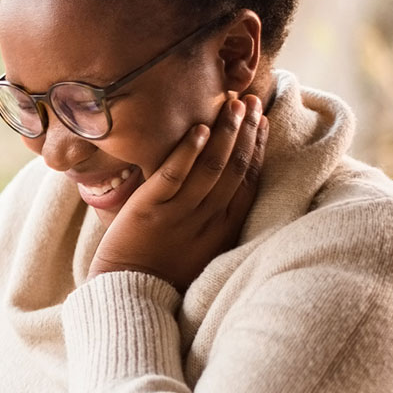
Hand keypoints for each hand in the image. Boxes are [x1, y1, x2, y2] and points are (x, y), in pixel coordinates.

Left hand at [89, 92, 268, 289]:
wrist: (129, 292)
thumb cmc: (162, 268)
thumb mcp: (203, 244)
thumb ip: (214, 215)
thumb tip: (222, 181)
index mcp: (225, 227)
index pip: (249, 179)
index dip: (258, 146)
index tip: (263, 119)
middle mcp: (208, 218)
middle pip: (235, 167)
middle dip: (246, 131)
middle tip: (252, 100)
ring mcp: (180, 213)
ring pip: (210, 167)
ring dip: (224, 132)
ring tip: (232, 103)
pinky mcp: (151, 210)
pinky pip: (174, 176)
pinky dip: (188, 151)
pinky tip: (198, 129)